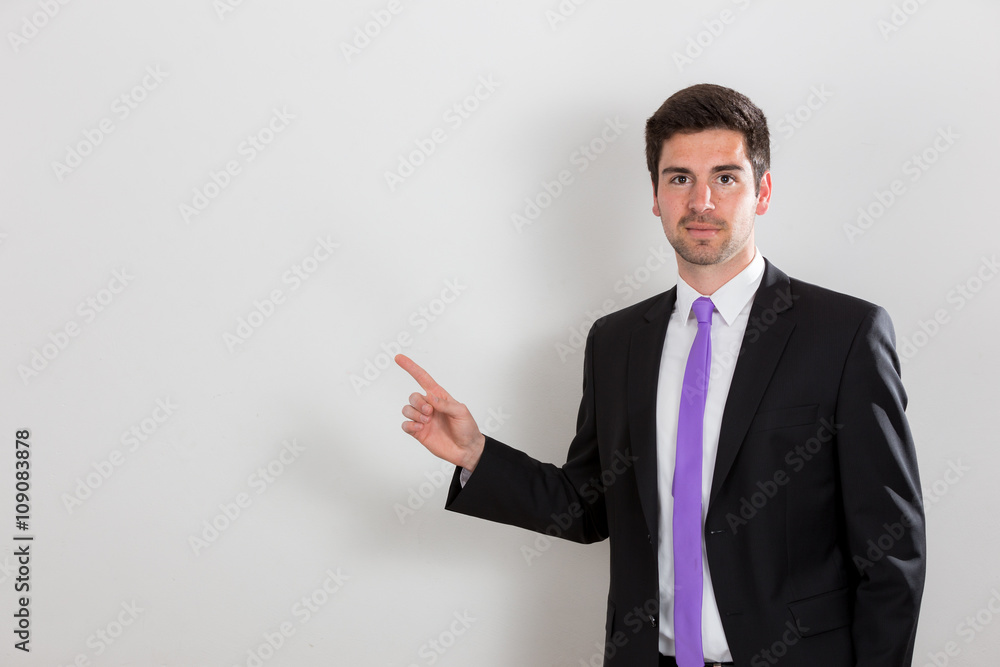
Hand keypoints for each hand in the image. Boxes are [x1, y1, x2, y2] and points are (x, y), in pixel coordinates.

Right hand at [395, 354, 485, 471]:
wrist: (466, 450)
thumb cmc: (467, 428)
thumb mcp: (461, 412)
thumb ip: (445, 404)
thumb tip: (430, 397)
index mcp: (439, 397)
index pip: (423, 378)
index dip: (411, 368)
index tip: (399, 358)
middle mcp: (429, 406)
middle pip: (413, 396)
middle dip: (418, 402)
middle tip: (429, 412)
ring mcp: (423, 419)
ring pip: (407, 409)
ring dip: (414, 414)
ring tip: (427, 422)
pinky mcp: (418, 432)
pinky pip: (405, 425)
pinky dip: (410, 425)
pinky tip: (420, 429)